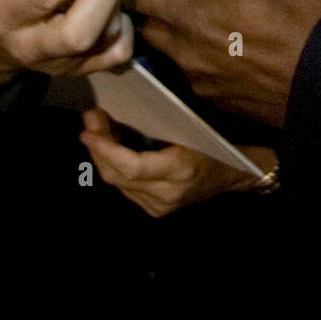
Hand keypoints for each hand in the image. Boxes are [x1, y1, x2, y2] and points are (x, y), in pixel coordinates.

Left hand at [79, 108, 275, 217]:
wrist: (232, 175)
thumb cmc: (213, 143)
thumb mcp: (189, 129)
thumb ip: (156, 124)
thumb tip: (122, 108)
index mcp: (178, 171)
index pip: (131, 167)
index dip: (106, 149)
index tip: (88, 130)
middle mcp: (166, 195)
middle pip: (118, 176)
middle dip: (98, 148)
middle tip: (89, 122)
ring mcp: (160, 207)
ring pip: (118, 184)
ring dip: (103, 157)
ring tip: (95, 131)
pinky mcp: (156, 211)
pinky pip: (126, 189)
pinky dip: (115, 168)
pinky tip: (109, 150)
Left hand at [132, 0, 320, 126]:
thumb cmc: (299, 18)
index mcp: (195, 16)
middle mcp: (188, 53)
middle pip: (148, 26)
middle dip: (147, 8)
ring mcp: (200, 81)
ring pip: (169, 51)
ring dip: (171, 33)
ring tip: (190, 18)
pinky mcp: (216, 99)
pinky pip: (192, 72)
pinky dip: (194, 56)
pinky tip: (219, 48)